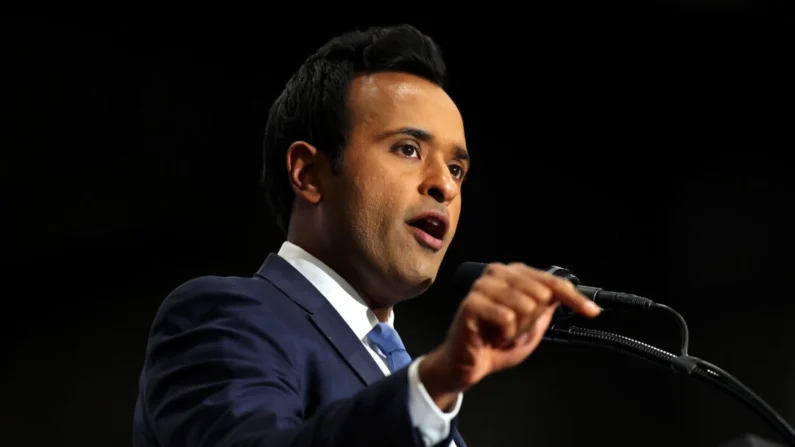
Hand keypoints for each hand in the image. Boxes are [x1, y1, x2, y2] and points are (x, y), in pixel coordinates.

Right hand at [419, 262, 600, 408]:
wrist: (468, 364)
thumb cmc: (496, 344)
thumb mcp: (532, 327)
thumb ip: (548, 309)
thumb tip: (573, 298)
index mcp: (513, 274)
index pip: (552, 282)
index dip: (575, 298)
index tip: (593, 312)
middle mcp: (498, 273)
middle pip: (542, 294)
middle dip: (532, 321)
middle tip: (513, 331)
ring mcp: (483, 286)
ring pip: (526, 306)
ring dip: (518, 330)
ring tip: (502, 334)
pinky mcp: (471, 303)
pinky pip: (507, 318)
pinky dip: (505, 335)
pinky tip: (492, 336)